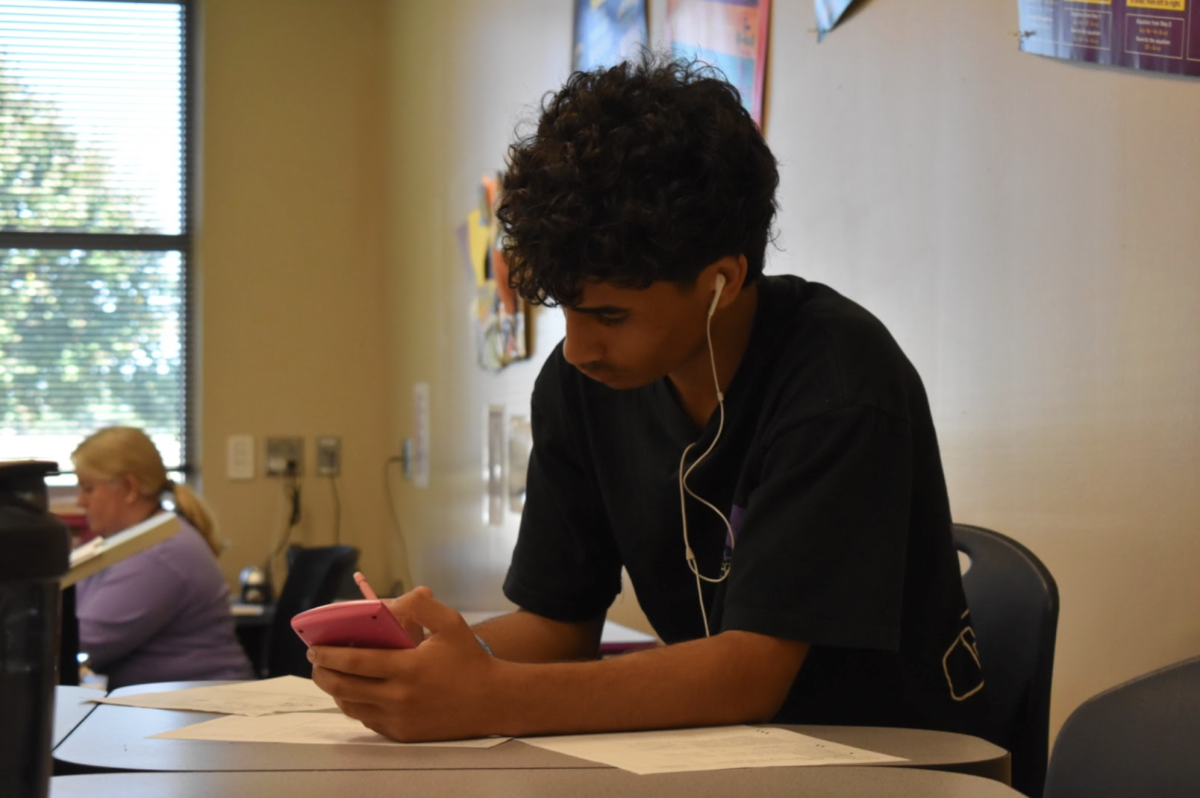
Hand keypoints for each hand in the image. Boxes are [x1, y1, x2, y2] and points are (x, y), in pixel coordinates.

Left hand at [308, 586, 500, 741]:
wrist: (491, 700)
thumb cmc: (468, 658)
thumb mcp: (450, 623)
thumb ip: (420, 606)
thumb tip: (389, 603)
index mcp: (408, 667)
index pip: (355, 662)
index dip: (329, 654)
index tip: (313, 647)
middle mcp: (399, 696)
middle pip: (344, 687)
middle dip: (322, 673)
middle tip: (315, 661)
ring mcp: (399, 718)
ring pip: (351, 707)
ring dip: (335, 691)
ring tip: (330, 675)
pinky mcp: (402, 733)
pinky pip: (367, 720)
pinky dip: (355, 705)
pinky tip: (354, 692)